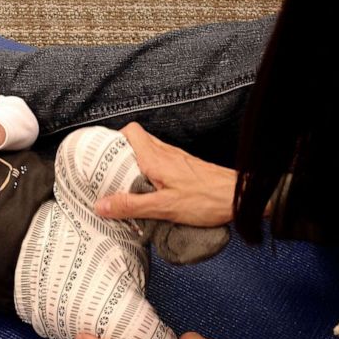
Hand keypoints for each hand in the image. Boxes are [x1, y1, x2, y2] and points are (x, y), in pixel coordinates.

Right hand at [95, 122, 237, 226]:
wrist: (239, 198)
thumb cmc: (207, 200)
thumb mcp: (164, 207)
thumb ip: (132, 206)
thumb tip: (101, 205)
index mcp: (156, 158)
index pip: (130, 131)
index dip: (112, 139)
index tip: (99, 155)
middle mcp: (165, 154)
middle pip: (136, 142)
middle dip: (118, 155)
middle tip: (106, 175)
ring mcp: (176, 160)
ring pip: (147, 153)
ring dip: (133, 166)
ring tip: (123, 187)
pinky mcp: (185, 170)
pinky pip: (159, 165)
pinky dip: (148, 175)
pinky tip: (148, 193)